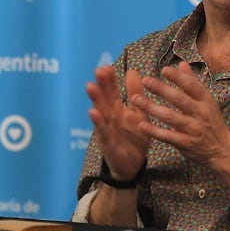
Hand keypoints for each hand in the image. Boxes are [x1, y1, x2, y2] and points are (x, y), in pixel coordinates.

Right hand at [85, 65, 150, 180]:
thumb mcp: (139, 113)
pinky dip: (98, 122)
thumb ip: (135, 94)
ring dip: (95, 100)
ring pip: (100, 112)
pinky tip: (93, 113)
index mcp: (117, 109)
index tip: (106, 65)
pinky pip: (102, 132)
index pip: (112, 90)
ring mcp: (107, 129)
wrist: (134, 165)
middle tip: (98, 70)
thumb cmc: (134, 137)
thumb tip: (133, 71)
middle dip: (101, 85)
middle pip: (104, 98)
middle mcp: (110, 117)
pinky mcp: (108, 143)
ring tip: (90, 86)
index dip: (109, 79)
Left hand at [136, 63, 229, 199]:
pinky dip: (154, 131)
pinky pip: (167, 136)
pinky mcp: (185, 143)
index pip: (192, 86)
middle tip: (145, 80)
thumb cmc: (212, 121)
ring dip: (152, 108)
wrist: (222, 149)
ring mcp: (193, 129)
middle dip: (161, 89)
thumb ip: (193, 82)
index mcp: (206, 100)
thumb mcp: (207, 100)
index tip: (164, 69)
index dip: (178, 78)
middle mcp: (200, 113)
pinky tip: (142, 124)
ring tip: (136, 100)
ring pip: (170, 117)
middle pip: (179, 99)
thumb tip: (181, 64)